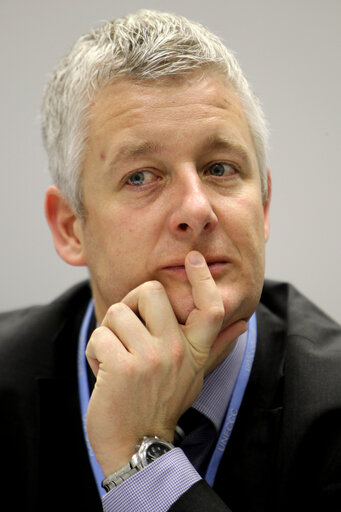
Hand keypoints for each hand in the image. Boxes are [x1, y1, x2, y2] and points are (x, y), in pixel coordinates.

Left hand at [85, 250, 246, 475]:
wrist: (136, 444)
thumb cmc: (162, 403)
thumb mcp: (195, 375)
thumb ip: (216, 346)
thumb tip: (243, 322)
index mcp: (194, 350)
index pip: (210, 308)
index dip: (203, 279)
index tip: (193, 260)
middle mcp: (176, 351)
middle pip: (151, 292)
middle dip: (131, 304)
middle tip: (127, 328)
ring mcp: (150, 359)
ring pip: (117, 313)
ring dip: (108, 334)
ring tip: (115, 359)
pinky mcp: (122, 368)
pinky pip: (99, 335)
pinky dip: (95, 351)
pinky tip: (104, 371)